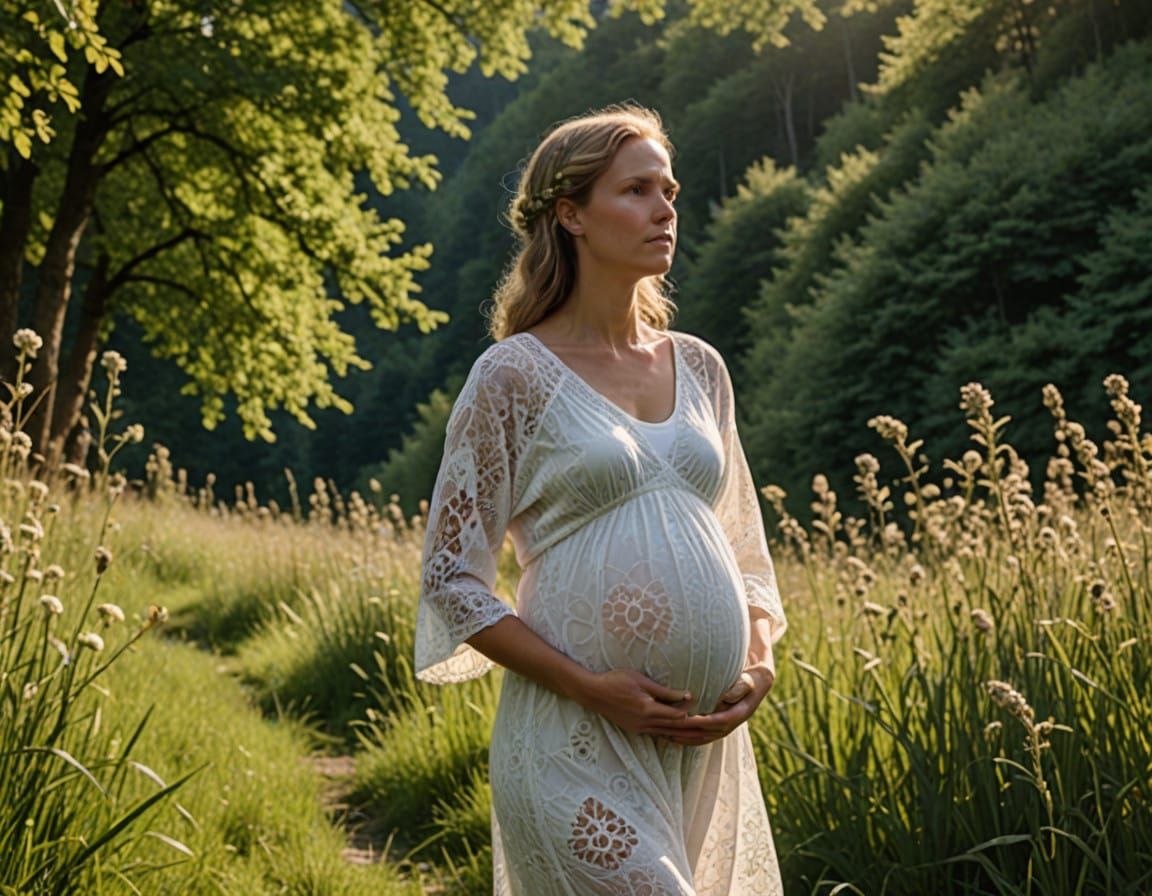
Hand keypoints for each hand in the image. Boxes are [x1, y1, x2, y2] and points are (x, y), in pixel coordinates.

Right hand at [574, 668, 694, 735]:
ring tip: (699, 734)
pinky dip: (669, 734)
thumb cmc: (616, 680)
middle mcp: (645, 722)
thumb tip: (687, 695)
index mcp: (647, 709)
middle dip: (692, 728)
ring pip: (666, 733)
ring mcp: (639, 728)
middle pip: (674, 727)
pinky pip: (657, 733)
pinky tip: (677, 735)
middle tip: (709, 727)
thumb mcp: (642, 680)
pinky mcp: (634, 729)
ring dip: (683, 734)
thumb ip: (664, 691)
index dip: (691, 713)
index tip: (705, 710)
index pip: (677, 715)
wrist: (593, 693)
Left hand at [659, 663, 775, 746]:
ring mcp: (725, 728)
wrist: (759, 683)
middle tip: (665, 726)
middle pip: (705, 733)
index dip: (701, 721)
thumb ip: (741, 686)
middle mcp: (731, 724)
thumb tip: (727, 696)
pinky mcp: (718, 727)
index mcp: (739, 713)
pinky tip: (671, 736)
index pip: (718, 721)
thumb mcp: (751, 678)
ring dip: (682, 737)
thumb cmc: (753, 677)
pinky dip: (686, 738)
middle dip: (684, 731)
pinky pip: (701, 737)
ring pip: (701, 738)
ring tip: (663, 733)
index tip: (683, 718)